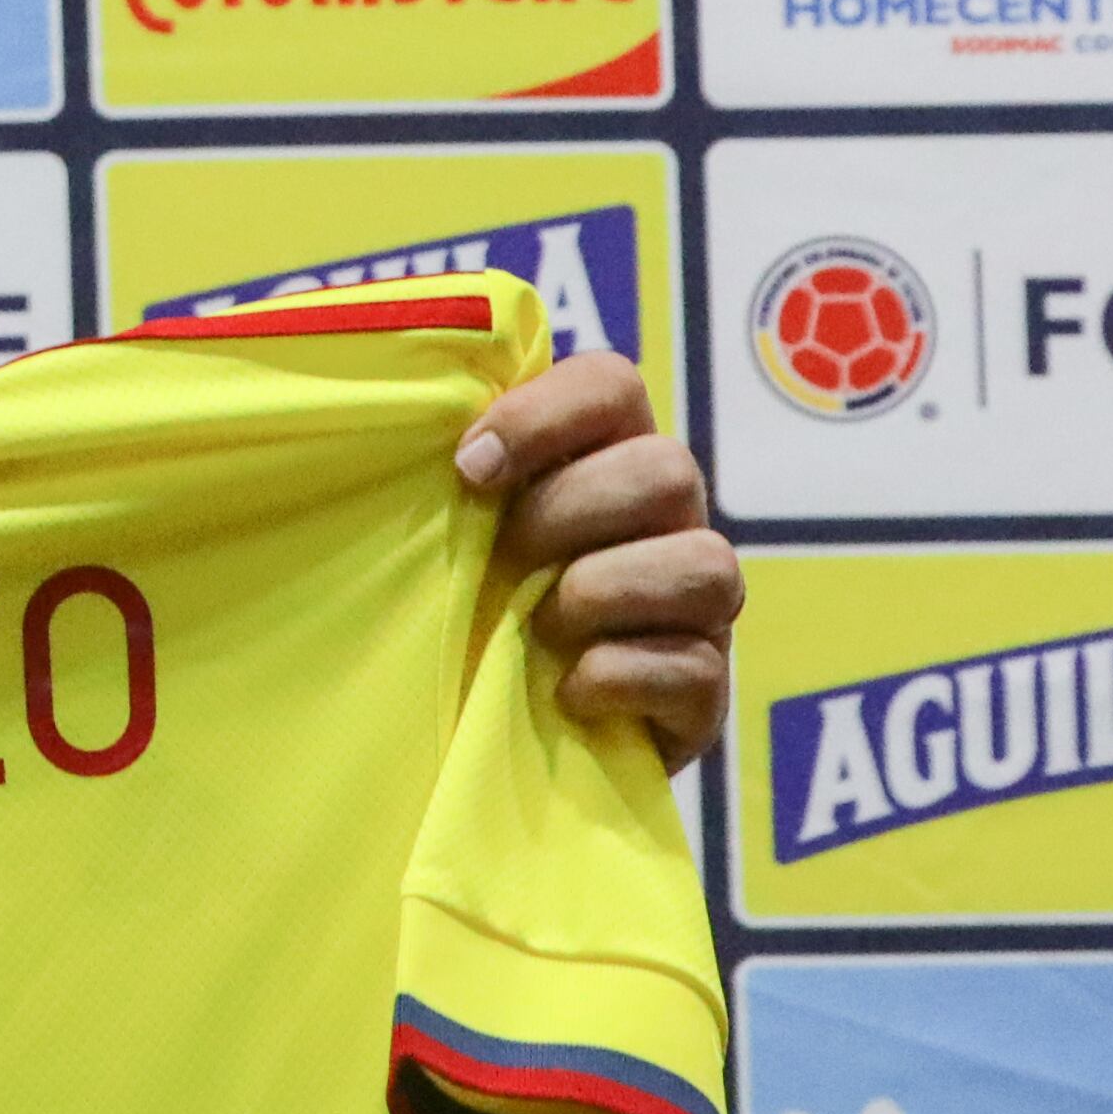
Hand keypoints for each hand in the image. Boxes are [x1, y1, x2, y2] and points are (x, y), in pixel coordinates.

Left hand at [455, 354, 741, 772]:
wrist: (492, 729)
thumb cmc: (464, 606)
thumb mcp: (448, 529)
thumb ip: (448, 470)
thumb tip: (407, 419)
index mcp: (604, 456)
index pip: (611, 384)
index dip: (545, 413)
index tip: (470, 467)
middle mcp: (668, 519)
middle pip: (665, 469)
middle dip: (567, 513)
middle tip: (503, 556)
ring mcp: (697, 605)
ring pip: (704, 563)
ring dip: (601, 593)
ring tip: (538, 629)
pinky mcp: (705, 688)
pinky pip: (692, 665)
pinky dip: (615, 676)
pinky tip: (564, 691)